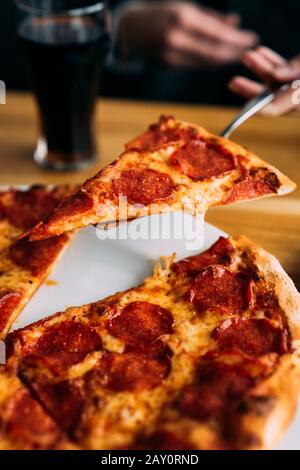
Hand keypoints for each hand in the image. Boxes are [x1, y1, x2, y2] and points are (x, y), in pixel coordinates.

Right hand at [116, 1, 257, 67]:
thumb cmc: (159, 13)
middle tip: (249, 49)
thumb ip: (210, 16)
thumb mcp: (184, 6)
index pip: (218, 33)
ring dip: (225, 59)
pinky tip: (221, 59)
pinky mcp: (169, 65)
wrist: (128, 30)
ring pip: (207, 62)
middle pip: (215, 51)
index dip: (238, 38)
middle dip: (235, 51)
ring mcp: (172, 54)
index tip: (252, 38)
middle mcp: (178, 37)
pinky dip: (211, 64)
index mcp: (183, 17)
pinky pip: (196, 66)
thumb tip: (235, 23)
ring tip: (238, 54)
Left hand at [229, 47, 299, 115]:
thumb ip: (293, 71)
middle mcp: (295, 94)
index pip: (273, 109)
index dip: (257, 108)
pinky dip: (270, 59)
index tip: (243, 106)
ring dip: (258, 67)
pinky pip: (282, 66)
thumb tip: (275, 74)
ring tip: (246, 55)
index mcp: (298, 99)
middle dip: (249, 88)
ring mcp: (296, 82)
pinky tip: (260, 51)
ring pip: (272, 77)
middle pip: (268, 96)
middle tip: (233, 82)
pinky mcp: (297, 69)